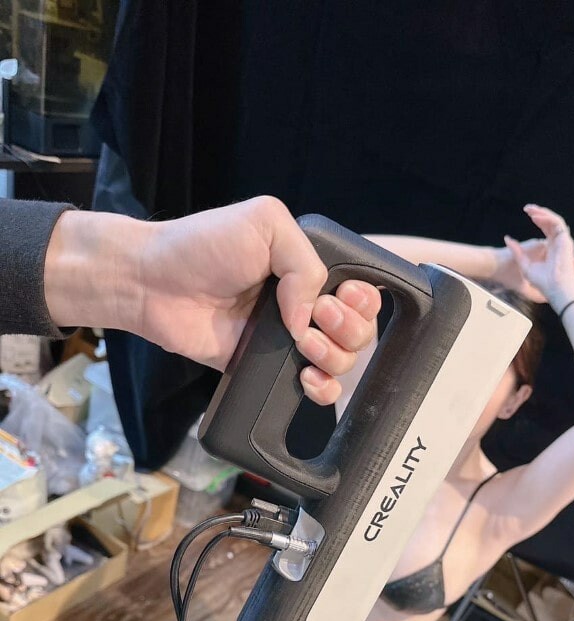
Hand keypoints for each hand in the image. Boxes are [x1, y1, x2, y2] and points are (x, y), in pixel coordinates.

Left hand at [44, 197, 380, 405]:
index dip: (363, 299)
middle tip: (319, 315)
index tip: (341, 296)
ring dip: (335, 355)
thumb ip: (306, 263)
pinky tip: (306, 376)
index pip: (362, 291)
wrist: (155, 284)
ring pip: (344, 361)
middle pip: (361, 329)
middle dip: (350, 326)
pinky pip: (316, 389)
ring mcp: (291, 340)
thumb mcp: (266, 224)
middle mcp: (306, 304)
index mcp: (310, 267)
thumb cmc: (204, 245)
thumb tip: (311, 318)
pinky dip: (323, 388)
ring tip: (303, 344)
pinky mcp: (271, 370)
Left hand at [502, 205, 573, 309]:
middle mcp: (558, 242)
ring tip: (531, 210)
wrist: (554, 287)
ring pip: (554, 220)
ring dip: (543, 213)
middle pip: (549, 222)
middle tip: (527, 208)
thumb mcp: (525, 264)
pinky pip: (557, 224)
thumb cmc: (543, 281)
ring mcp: (563, 240)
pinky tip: (537, 217)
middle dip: (539, 213)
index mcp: (551, 248)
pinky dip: (548, 218)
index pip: (545, 228)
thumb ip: (517, 251)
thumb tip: (507, 239)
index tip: (527, 213)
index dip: (537, 219)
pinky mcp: (565, 240)